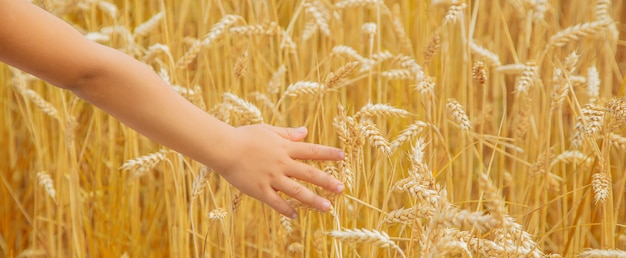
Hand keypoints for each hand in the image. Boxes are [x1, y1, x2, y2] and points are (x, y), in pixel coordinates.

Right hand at [216, 124, 344, 217]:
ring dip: (313, 200)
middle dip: (327, 181)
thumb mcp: (268, 130)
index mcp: (285, 147)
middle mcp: (282, 163)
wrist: (224, 148)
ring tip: (327, 207)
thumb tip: (305, 131)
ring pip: (297, 191)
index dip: (328, 153)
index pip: (312, 150)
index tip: (343, 156)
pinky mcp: (260, 189)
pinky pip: (276, 202)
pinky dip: (286, 209)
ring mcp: (272, 178)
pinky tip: (296, 215)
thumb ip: (287, 133)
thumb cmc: (245, 136)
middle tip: (341, 189)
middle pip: (309, 173)